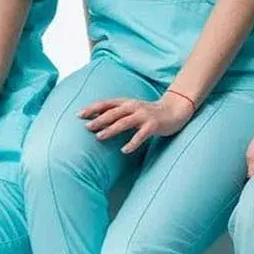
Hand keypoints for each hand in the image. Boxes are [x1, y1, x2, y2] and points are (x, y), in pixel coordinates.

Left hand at [79, 92, 195, 154]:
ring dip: (111, 130)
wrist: (175, 110)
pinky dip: (132, 143)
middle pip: (113, 112)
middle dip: (99, 119)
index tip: (78, 115)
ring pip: (124, 122)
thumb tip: (95, 119)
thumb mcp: (131, 109)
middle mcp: (133, 107)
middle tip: (87, 127)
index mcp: (126, 102)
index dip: (92, 108)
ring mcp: (143, 116)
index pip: (106, 103)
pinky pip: (141, 135)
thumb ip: (116, 113)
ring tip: (99, 137)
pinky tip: (124, 150)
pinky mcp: (153, 125)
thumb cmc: (148, 112)